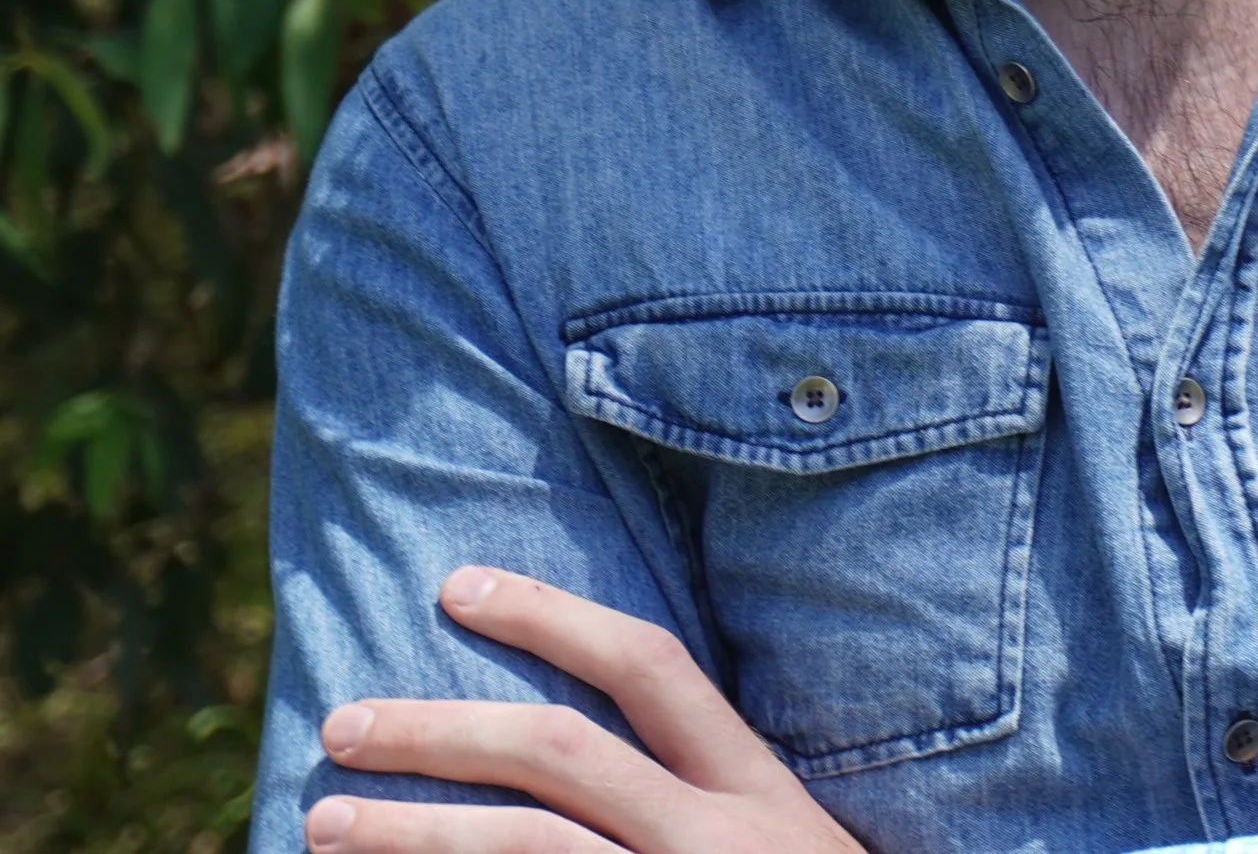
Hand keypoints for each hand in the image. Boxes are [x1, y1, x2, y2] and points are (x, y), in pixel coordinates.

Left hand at [304, 567, 867, 853]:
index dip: (551, 614)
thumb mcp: (779, 841)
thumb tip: (556, 743)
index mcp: (755, 786)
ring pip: (523, 848)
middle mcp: (714, 837)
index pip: (649, 664)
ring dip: (410, 832)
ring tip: (320, 823)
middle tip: (342, 722)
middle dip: (440, 729)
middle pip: (558, 753)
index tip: (456, 587)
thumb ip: (695, 789)